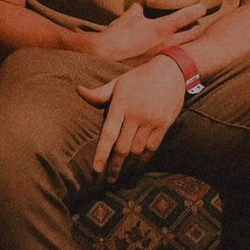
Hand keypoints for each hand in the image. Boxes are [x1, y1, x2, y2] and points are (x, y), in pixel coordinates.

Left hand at [76, 54, 186, 182]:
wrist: (172, 70)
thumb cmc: (140, 77)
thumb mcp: (118, 82)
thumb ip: (99, 92)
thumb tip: (78, 90)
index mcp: (121, 106)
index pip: (108, 135)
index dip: (101, 154)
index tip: (95, 170)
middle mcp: (136, 115)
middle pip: (123, 147)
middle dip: (115, 166)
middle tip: (109, 179)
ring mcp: (151, 121)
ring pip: (138, 150)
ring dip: (129, 166)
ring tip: (122, 177)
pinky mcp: (164, 124)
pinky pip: (153, 147)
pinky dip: (144, 159)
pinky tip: (138, 167)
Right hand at [86, 2, 205, 65]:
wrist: (102, 61)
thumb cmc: (115, 37)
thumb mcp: (128, 18)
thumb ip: (139, 9)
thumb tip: (143, 2)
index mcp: (162, 29)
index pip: (189, 16)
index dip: (198, 9)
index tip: (202, 6)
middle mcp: (168, 44)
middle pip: (195, 34)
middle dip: (198, 27)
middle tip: (196, 22)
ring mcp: (165, 58)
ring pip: (188, 48)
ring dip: (189, 41)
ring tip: (186, 37)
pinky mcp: (159, 69)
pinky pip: (175, 60)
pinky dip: (178, 55)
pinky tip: (174, 54)